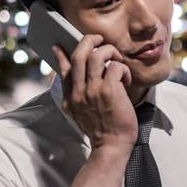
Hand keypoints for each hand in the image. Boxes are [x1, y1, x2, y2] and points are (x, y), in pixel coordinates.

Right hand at [52, 35, 134, 151]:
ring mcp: (93, 90)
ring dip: (109, 51)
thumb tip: (70, 79)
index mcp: (71, 96)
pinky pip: (116, 66)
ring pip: (97, 55)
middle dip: (90, 40)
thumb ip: (75, 94)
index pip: (63, 69)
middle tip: (100, 40)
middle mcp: (79, 91)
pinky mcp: (110, 91)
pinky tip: (126, 80)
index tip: (59, 46)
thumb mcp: (79, 112)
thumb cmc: (100, 128)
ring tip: (117, 59)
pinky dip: (123, 68)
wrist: (111, 146)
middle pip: (79, 54)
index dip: (61, 55)